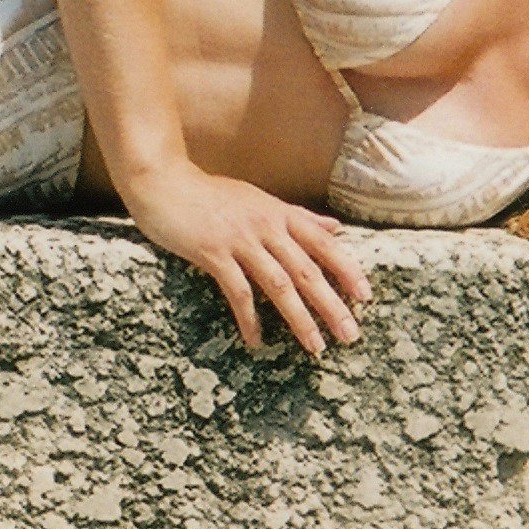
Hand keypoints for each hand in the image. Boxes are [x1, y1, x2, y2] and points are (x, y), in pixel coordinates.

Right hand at [122, 164, 368, 352]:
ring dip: (300, 318)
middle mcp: (265, 226)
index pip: (324, 244)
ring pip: (279, 284)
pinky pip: (237, 291)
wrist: (163, 182)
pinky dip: (249, 318)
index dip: (347, 270)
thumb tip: (335, 228)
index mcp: (279, 213)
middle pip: (307, 270)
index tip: (365, 297)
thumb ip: (298, 216)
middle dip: (332, 305)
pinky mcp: (212, 252)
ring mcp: (239, 239)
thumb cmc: (210, 194)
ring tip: (315, 346)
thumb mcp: (259, 200)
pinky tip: (256, 341)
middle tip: (350, 335)